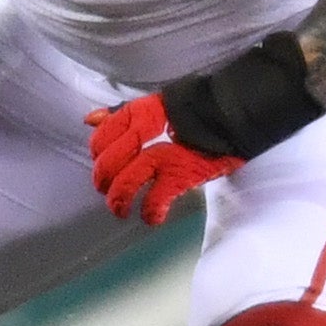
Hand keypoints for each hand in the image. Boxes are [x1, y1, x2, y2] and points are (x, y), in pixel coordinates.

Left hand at [87, 94, 244, 225]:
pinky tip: (152, 217)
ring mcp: (165, 153)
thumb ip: (121, 115)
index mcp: (139, 112)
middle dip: (102, 180)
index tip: (101, 161)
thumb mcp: (154, 107)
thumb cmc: (192, 115)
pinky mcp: (182, 174)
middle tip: (106, 190)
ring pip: (127, 180)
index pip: (103, 134)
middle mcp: (149, 132)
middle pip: (110, 160)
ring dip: (119, 200)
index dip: (97, 151)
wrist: (234, 117)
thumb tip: (90, 120)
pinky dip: (151, 212)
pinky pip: (157, 198)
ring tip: (122, 211)